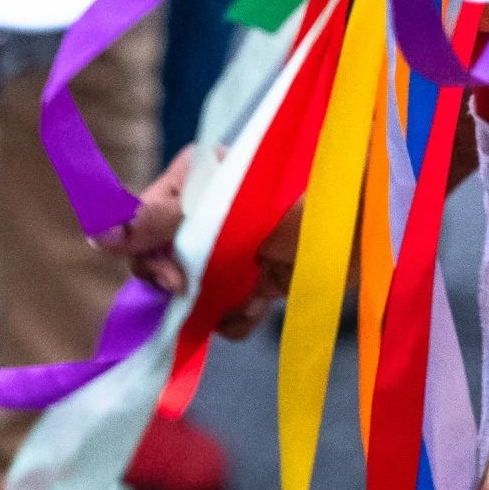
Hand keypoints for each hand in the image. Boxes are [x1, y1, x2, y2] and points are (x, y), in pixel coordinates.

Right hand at [93, 150, 304, 338]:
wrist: (388, 235)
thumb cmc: (320, 205)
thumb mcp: (242, 213)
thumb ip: (174, 223)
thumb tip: (101, 234)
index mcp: (205, 173)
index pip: (146, 216)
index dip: (149, 253)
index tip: (175, 281)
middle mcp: (214, 207)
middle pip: (161, 259)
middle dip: (182, 285)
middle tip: (200, 296)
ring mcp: (237, 245)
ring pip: (192, 292)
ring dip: (216, 304)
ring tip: (251, 296)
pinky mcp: (261, 278)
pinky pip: (224, 310)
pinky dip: (238, 316)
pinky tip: (264, 305)